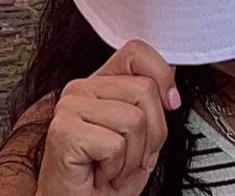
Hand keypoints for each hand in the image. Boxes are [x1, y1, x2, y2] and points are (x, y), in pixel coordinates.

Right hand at [37, 40, 179, 195]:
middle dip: (152, 134)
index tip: (170, 102)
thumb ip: (150, 105)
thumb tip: (170, 82)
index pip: (136, 52)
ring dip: (133, 156)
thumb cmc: (103, 183)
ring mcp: (70, 107)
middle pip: (144, 89)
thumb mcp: (139, 138)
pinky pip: (116, 143)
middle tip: (131, 156)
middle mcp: (81, 89)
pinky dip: (117, 168)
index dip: (162, 74)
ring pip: (134, 118)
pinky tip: (100, 173)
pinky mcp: (64, 131)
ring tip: (114, 167)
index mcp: (99, 84)